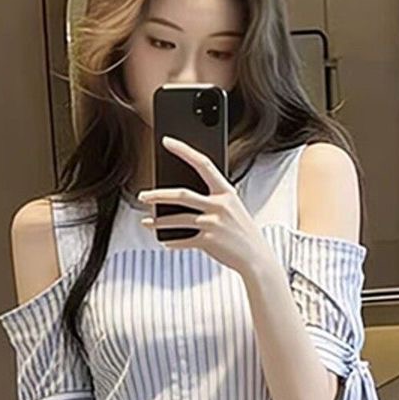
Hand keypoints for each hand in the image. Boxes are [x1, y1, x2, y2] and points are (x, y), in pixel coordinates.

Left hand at [137, 134, 272, 277]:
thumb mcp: (232, 207)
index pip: (203, 163)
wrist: (256, 257)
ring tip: (146, 222)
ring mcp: (214, 224)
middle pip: (182, 195)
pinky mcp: (209, 242)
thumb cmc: (241, 231)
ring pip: (178, 219)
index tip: (167, 141)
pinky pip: (184, 241)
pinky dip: (173, 242)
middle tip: (142, 196)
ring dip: (158, 221)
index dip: (184, 150)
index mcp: (226, 192)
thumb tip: (183, 195)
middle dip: (158, 195)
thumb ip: (214, 197)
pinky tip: (165, 241)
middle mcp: (220, 205)